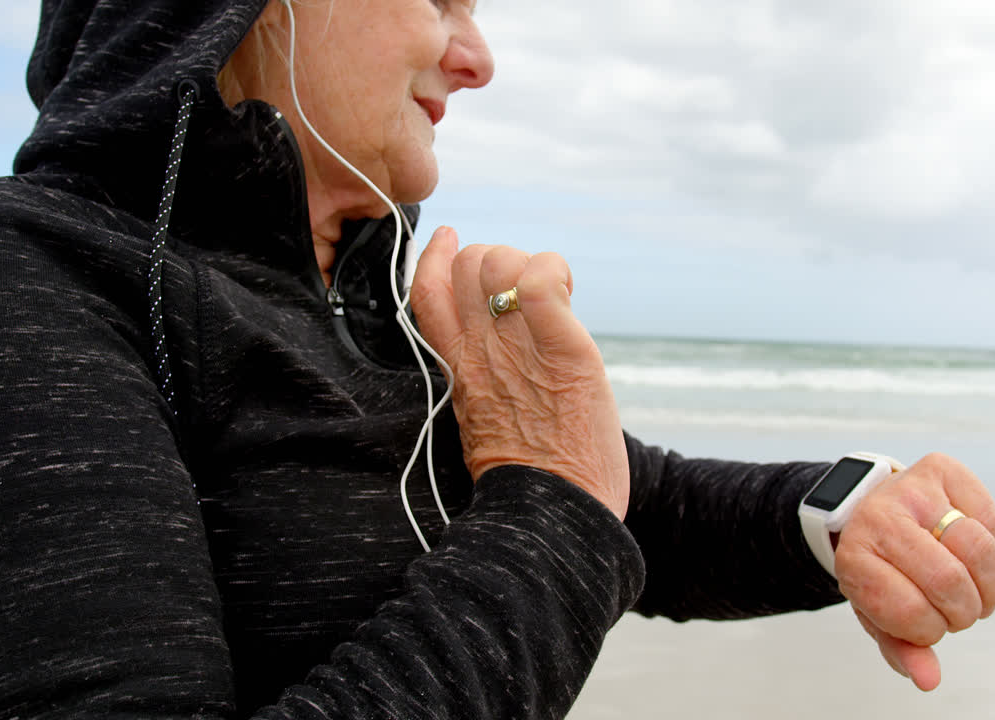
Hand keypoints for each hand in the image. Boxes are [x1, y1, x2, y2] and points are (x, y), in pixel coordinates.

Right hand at [409, 227, 629, 518]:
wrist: (552, 516)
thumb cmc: (529, 478)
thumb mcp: (481, 422)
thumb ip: (482, 380)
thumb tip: (496, 354)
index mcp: (458, 370)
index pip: (426, 292)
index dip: (434, 254)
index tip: (448, 237)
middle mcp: (481, 352)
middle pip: (467, 264)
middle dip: (498, 260)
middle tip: (528, 293)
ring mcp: (519, 348)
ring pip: (502, 261)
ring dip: (531, 264)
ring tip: (556, 298)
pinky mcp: (565, 350)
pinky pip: (544, 280)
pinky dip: (555, 271)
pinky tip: (568, 289)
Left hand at [833, 453, 994, 690]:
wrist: (870, 511)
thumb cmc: (882, 570)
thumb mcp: (881, 614)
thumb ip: (902, 649)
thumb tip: (929, 680)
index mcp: (853, 558)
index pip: (911, 611)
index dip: (931, 630)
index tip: (928, 626)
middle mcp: (878, 517)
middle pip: (950, 580)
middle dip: (964, 610)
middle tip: (957, 611)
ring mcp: (910, 488)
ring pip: (978, 548)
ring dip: (988, 585)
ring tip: (973, 590)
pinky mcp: (942, 469)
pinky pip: (991, 519)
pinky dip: (994, 548)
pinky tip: (973, 554)